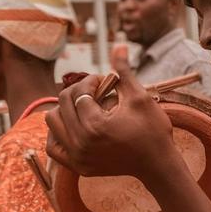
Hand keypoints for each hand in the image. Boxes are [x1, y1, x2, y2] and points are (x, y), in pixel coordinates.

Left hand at [45, 46, 179, 185]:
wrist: (158, 165)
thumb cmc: (153, 130)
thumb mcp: (140, 97)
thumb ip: (124, 71)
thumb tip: (119, 44)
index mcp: (95, 125)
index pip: (79, 92)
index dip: (92, 81)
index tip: (106, 81)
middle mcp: (81, 143)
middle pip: (62, 104)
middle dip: (79, 92)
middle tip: (97, 92)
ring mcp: (78, 157)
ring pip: (52, 123)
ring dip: (64, 110)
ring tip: (84, 107)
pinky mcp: (78, 167)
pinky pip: (53, 148)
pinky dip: (57, 134)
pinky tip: (72, 125)